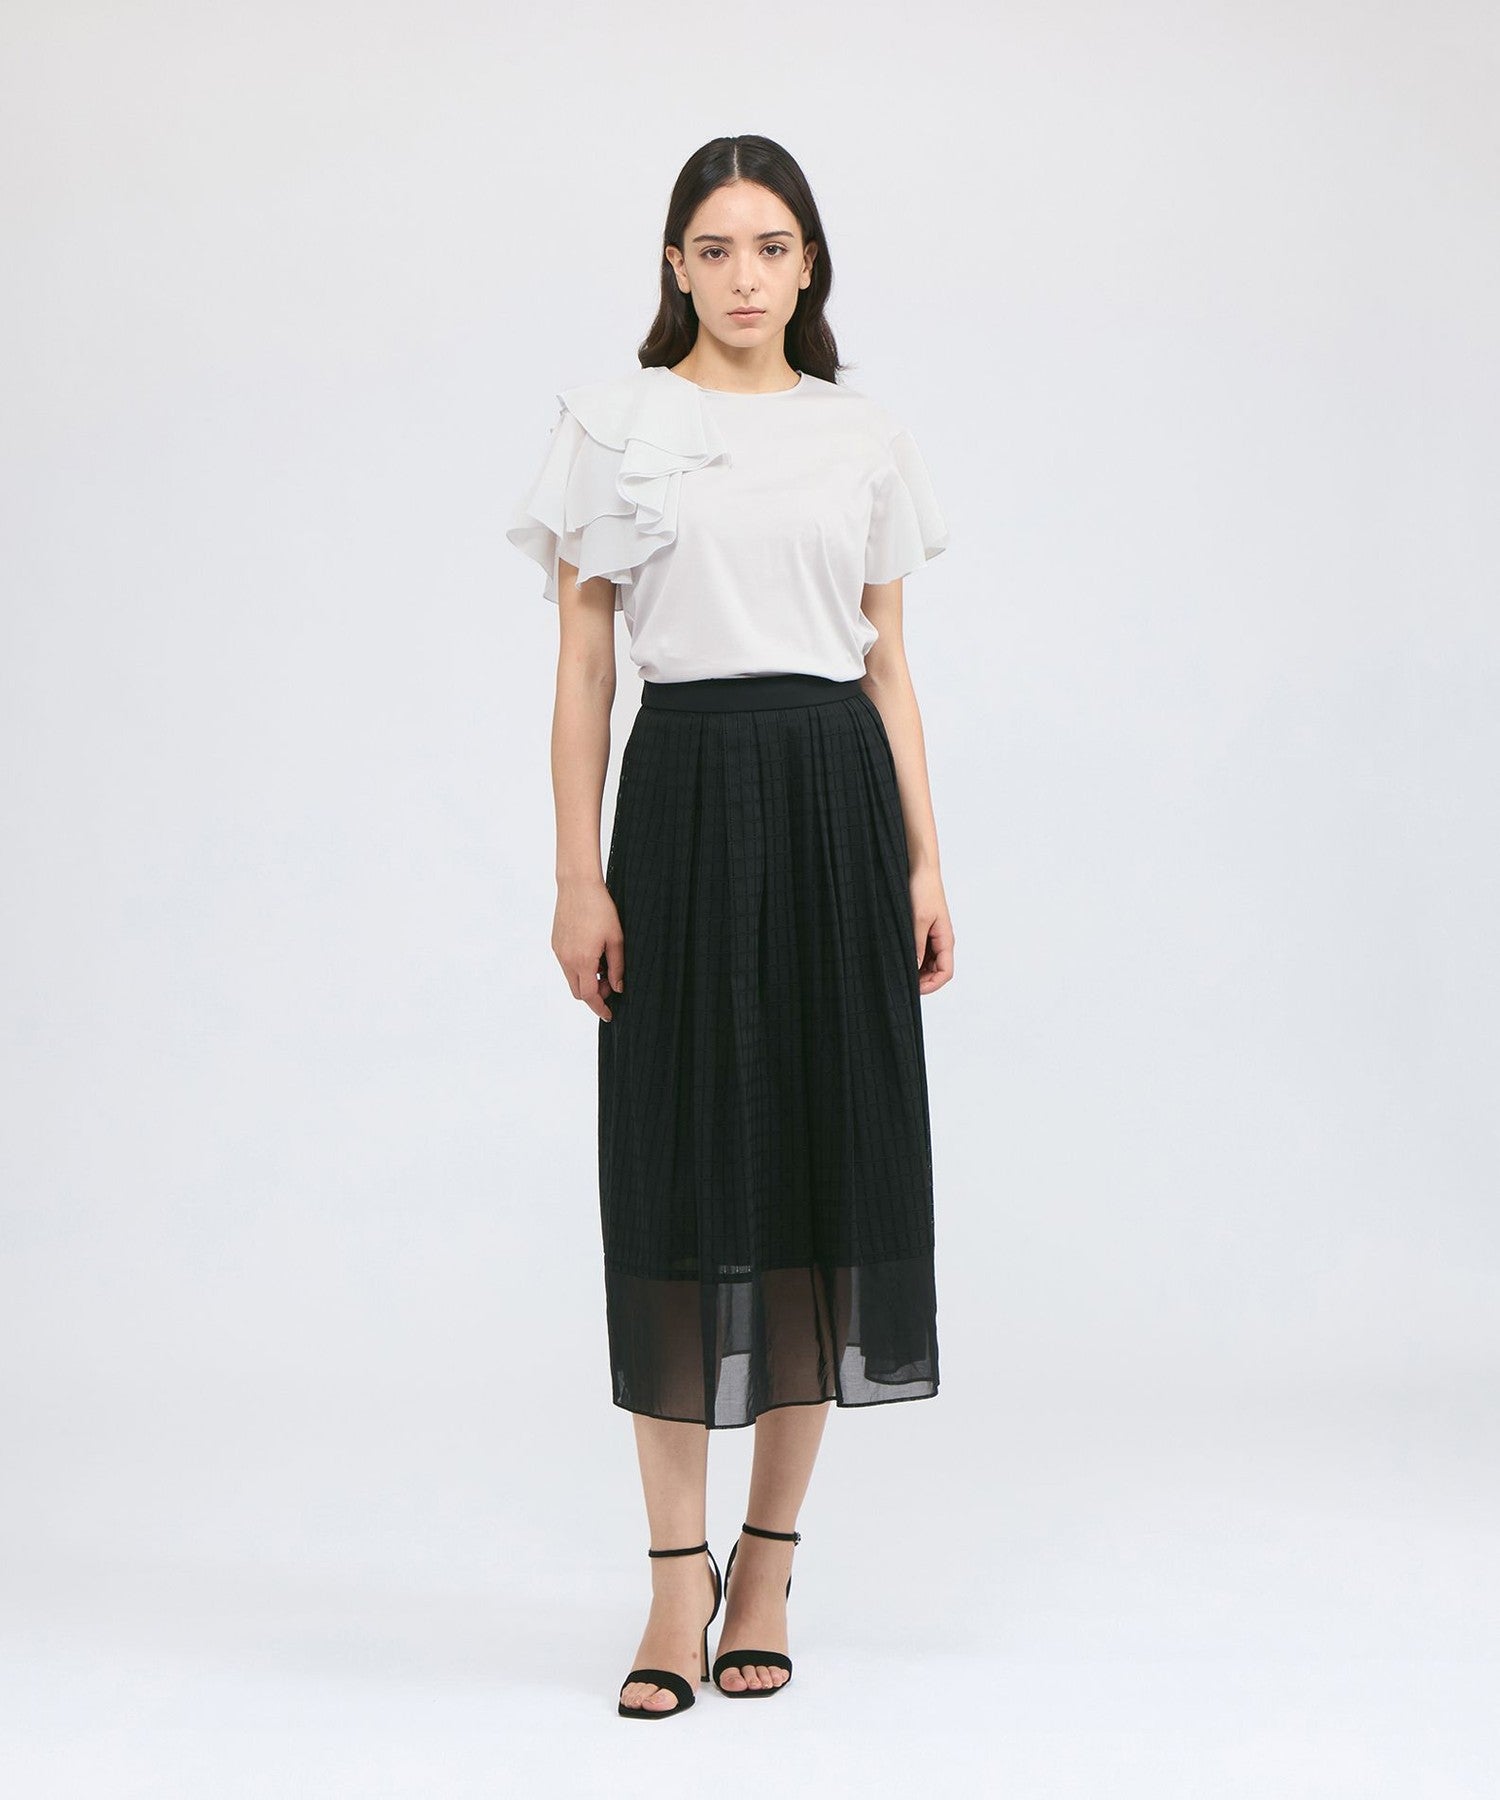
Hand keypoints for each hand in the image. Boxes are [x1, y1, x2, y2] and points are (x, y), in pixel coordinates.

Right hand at [553, 878, 624, 1020]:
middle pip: (578, 992)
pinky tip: (592, 953)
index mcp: (582, 961)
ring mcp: (558, 951)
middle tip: (610, 984)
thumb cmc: (600, 908)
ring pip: (571, 979)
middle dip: (594, 995)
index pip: (589, 996)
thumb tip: (618, 988)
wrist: (577, 886)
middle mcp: (566, 959)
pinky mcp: (555, 943)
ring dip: (586, 980)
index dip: (600, 1007)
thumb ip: (617, 967)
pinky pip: (566, 965)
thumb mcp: (616, 939)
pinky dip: (579, 968)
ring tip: (603, 964)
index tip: (609, 1014)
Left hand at [910, 868, 953, 994]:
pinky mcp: (923, 930)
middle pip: (936, 972)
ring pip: (927, 963)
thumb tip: (914, 969)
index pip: (945, 973)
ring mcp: (932, 936)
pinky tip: (898, 958)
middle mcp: (941, 941)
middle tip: (900, 982)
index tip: (912, 989)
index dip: (931, 985)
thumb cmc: (923, 890)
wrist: (920, 869)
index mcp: (946, 939)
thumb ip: (917, 946)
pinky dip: (912, 958)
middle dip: (921, 980)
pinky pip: (920, 951)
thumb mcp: (918, 921)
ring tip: (897, 970)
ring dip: (915, 970)